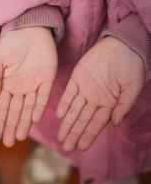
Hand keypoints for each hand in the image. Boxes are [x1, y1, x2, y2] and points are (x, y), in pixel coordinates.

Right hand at [0, 27, 57, 146]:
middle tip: (8, 143)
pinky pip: (43, 95)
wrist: (28, 28)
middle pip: (15, 111)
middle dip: (11, 127)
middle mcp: (20, 88)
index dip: (0, 121)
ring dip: (24, 122)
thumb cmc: (10, 43)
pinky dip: (39, 106)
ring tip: (20, 137)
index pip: (2, 107)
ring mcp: (34, 84)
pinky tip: (34, 118)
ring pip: (29, 108)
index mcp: (7, 84)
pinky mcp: (47, 78)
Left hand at [56, 37, 144, 151]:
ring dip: (67, 123)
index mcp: (109, 104)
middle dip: (74, 133)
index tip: (81, 147)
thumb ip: (124, 106)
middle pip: (82, 119)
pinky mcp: (77, 78)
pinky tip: (60, 115)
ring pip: (74, 109)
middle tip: (66, 147)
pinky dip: (64, 103)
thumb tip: (115, 124)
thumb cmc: (132, 67)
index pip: (96, 123)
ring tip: (60, 137)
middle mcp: (95, 99)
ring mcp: (85, 89)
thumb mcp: (132, 88)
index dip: (88, 135)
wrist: (123, 46)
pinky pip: (69, 93)